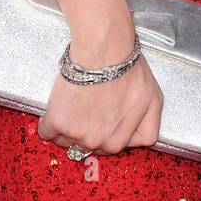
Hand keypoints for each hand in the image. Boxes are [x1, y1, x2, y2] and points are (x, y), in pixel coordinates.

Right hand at [39, 21, 163, 156]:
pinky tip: (61, 106)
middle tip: (92, 106)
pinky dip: (50, 122)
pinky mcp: (56, 123)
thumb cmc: (128, 70)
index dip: (108, 130)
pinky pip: (46, 132)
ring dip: (69, 126)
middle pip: (87, 145)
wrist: (104, 52)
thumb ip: (148, 126)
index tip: (105, 117)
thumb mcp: (153, 100)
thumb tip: (140, 142)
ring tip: (78, 102)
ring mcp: (75, 135)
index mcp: (118, 142)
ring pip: (66, 140)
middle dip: (89, 129)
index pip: (109, 147)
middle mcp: (96, 144)